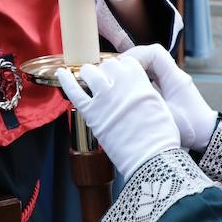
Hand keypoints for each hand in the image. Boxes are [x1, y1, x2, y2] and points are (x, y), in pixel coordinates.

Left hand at [56, 55, 180, 177]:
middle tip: (105, 78)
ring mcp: (104, 98)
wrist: (151, 159)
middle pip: (108, 65)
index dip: (122, 67)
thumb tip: (136, 86)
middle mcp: (121, 85)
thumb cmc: (159, 138)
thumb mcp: (160, 105)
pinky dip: (66, 80)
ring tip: (87, 77)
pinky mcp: (91, 113)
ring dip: (88, 73)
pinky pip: (74, 91)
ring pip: (90, 72)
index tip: (120, 73)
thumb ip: (145, 90)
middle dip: (106, 70)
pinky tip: (61, 73)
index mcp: (140, 82)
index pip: (126, 62)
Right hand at [126, 44, 216, 150]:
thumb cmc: (191, 128)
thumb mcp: (164, 117)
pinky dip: (141, 75)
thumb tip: (121, 95)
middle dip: (132, 60)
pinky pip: (153, 73)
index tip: (123, 68)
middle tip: (116, 72)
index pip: (155, 53)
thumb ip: (144, 103)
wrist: (208, 135)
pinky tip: (131, 86)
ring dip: (135, 67)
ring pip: (151, 63)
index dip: (136, 55)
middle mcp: (175, 75)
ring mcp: (173, 80)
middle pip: (151, 55)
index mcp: (175, 78)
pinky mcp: (171, 87)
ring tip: (120, 78)